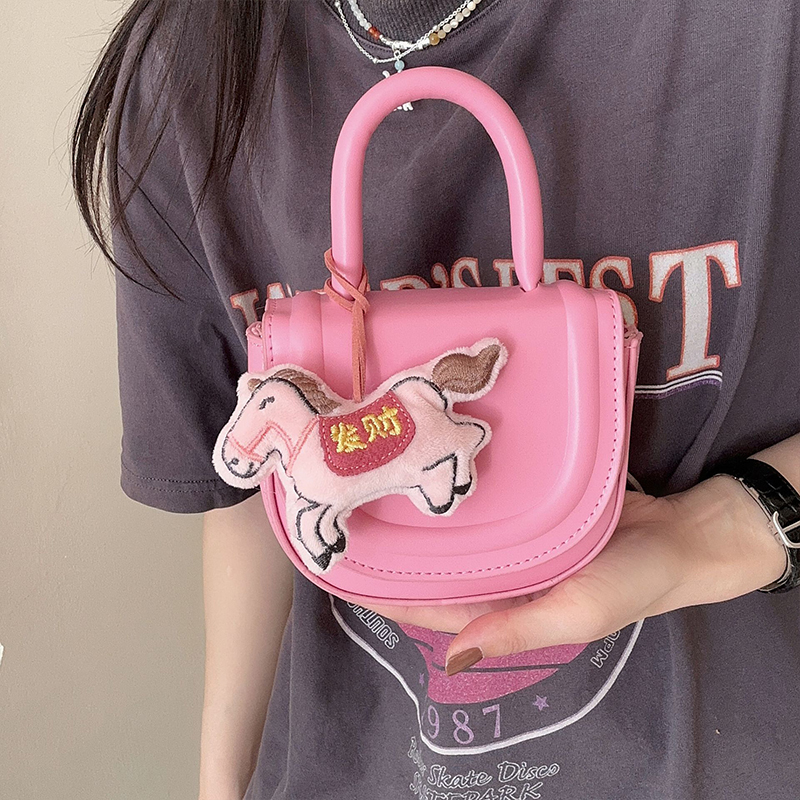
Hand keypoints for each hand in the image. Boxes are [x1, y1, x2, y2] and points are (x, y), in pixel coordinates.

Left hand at [362, 476, 786, 674]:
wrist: (681, 537)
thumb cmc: (632, 582)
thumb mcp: (577, 613)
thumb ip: (516, 629)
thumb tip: (453, 654)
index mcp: (508, 612)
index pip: (434, 607)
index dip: (390, 595)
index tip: (344, 572)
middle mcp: (505, 581)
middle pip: (441, 571)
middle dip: (400, 556)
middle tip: (352, 518)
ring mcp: (518, 547)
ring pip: (462, 540)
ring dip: (428, 527)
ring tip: (382, 493)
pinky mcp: (533, 516)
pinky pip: (490, 513)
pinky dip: (465, 505)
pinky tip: (438, 474)